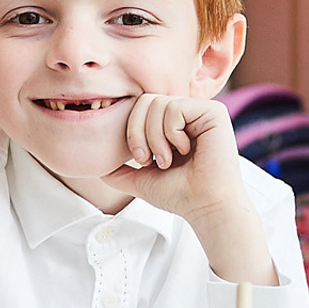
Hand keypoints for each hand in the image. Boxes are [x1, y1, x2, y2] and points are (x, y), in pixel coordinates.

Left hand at [102, 94, 244, 218]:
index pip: (138, 106)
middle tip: (149, 159)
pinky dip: (171, 133)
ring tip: (167, 159)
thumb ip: (118, 169)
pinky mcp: (214, 112)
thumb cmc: (177, 194)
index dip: (131, 131)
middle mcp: (187, 113)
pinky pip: (174, 108)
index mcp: (172, 123)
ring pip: (157, 103)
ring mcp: (201, 110)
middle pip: (145, 100)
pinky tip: (185, 150)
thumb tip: (94, 162)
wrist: (204, 207)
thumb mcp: (139, 179)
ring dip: (155, 137)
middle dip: (138, 133)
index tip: (141, 159)